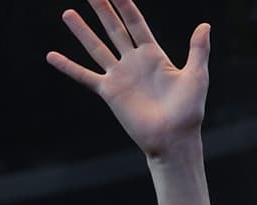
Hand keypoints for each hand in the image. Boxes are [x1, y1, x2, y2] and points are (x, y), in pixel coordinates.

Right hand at [46, 0, 210, 157]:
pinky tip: (52, 56)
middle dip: (102, 10)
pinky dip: (68, 66)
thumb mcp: (197, 76)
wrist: (173, 138)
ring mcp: (120, 77)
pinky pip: (84, 76)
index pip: (136, 23)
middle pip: (114, 29)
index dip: (125, 5)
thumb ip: (198, 50)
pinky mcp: (109, 92)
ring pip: (96, 48)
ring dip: (82, 31)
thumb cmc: (189, 111)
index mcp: (154, 55)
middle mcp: (134, 62)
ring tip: (68, 13)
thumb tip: (205, 25)